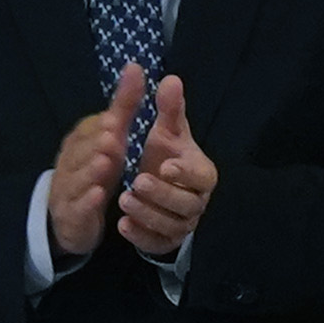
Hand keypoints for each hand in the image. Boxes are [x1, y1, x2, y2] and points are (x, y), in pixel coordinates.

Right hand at [44, 62, 139, 261]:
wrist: (72, 216)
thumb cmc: (96, 169)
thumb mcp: (112, 137)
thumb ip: (124, 104)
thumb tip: (135, 66)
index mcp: (79, 141)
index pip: (87, 131)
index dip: (99, 127)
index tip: (114, 120)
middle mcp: (69, 162)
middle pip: (80, 153)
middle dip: (94, 146)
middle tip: (111, 138)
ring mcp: (66, 189)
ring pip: (77, 179)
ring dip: (90, 171)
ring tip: (105, 164)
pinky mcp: (70, 214)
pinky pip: (77, 207)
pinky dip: (86, 202)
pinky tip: (98, 196)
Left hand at [115, 74, 216, 262]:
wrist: (155, 188)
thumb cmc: (163, 156)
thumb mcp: (165, 132)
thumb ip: (169, 109)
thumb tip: (170, 79)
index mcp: (201, 175)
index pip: (202, 176)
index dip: (185, 172)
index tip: (165, 164)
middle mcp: (196, 202)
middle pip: (186, 204)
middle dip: (160, 194)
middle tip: (136, 180)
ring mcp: (182, 225)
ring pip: (170, 225)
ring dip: (146, 213)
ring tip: (122, 199)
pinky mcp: (164, 241)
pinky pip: (156, 243)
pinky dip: (140, 236)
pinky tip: (121, 226)